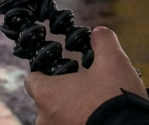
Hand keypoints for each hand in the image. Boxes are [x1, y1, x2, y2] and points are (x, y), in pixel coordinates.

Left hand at [24, 27, 146, 124]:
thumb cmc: (116, 98)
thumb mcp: (114, 61)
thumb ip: (103, 41)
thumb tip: (98, 33)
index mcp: (47, 94)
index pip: (32, 80)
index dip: (45, 73)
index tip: (62, 72)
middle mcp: (45, 119)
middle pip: (46, 101)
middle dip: (63, 95)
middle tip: (85, 89)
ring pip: (58, 118)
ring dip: (71, 112)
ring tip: (95, 106)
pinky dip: (80, 122)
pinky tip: (99, 119)